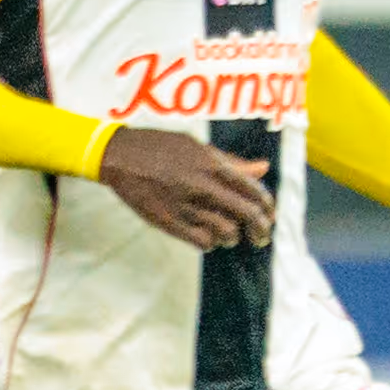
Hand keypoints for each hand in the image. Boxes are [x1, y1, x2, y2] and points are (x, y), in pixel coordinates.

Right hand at [96, 126, 272, 249]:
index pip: (255, 191)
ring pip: (227, 233)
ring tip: (227, 234)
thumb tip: (263, 168)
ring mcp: (187, 206)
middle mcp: (204, 186)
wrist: (119, 156)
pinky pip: (203, 243)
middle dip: (261, 230)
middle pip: (247, 215)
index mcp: (213, 165)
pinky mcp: (170, 223)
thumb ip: (231, 162)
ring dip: (232, 237)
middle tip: (260, 237)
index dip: (268, 207)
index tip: (269, 215)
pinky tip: (206, 235)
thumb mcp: (198, 147)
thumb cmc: (159, 147)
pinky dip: (210, 243)